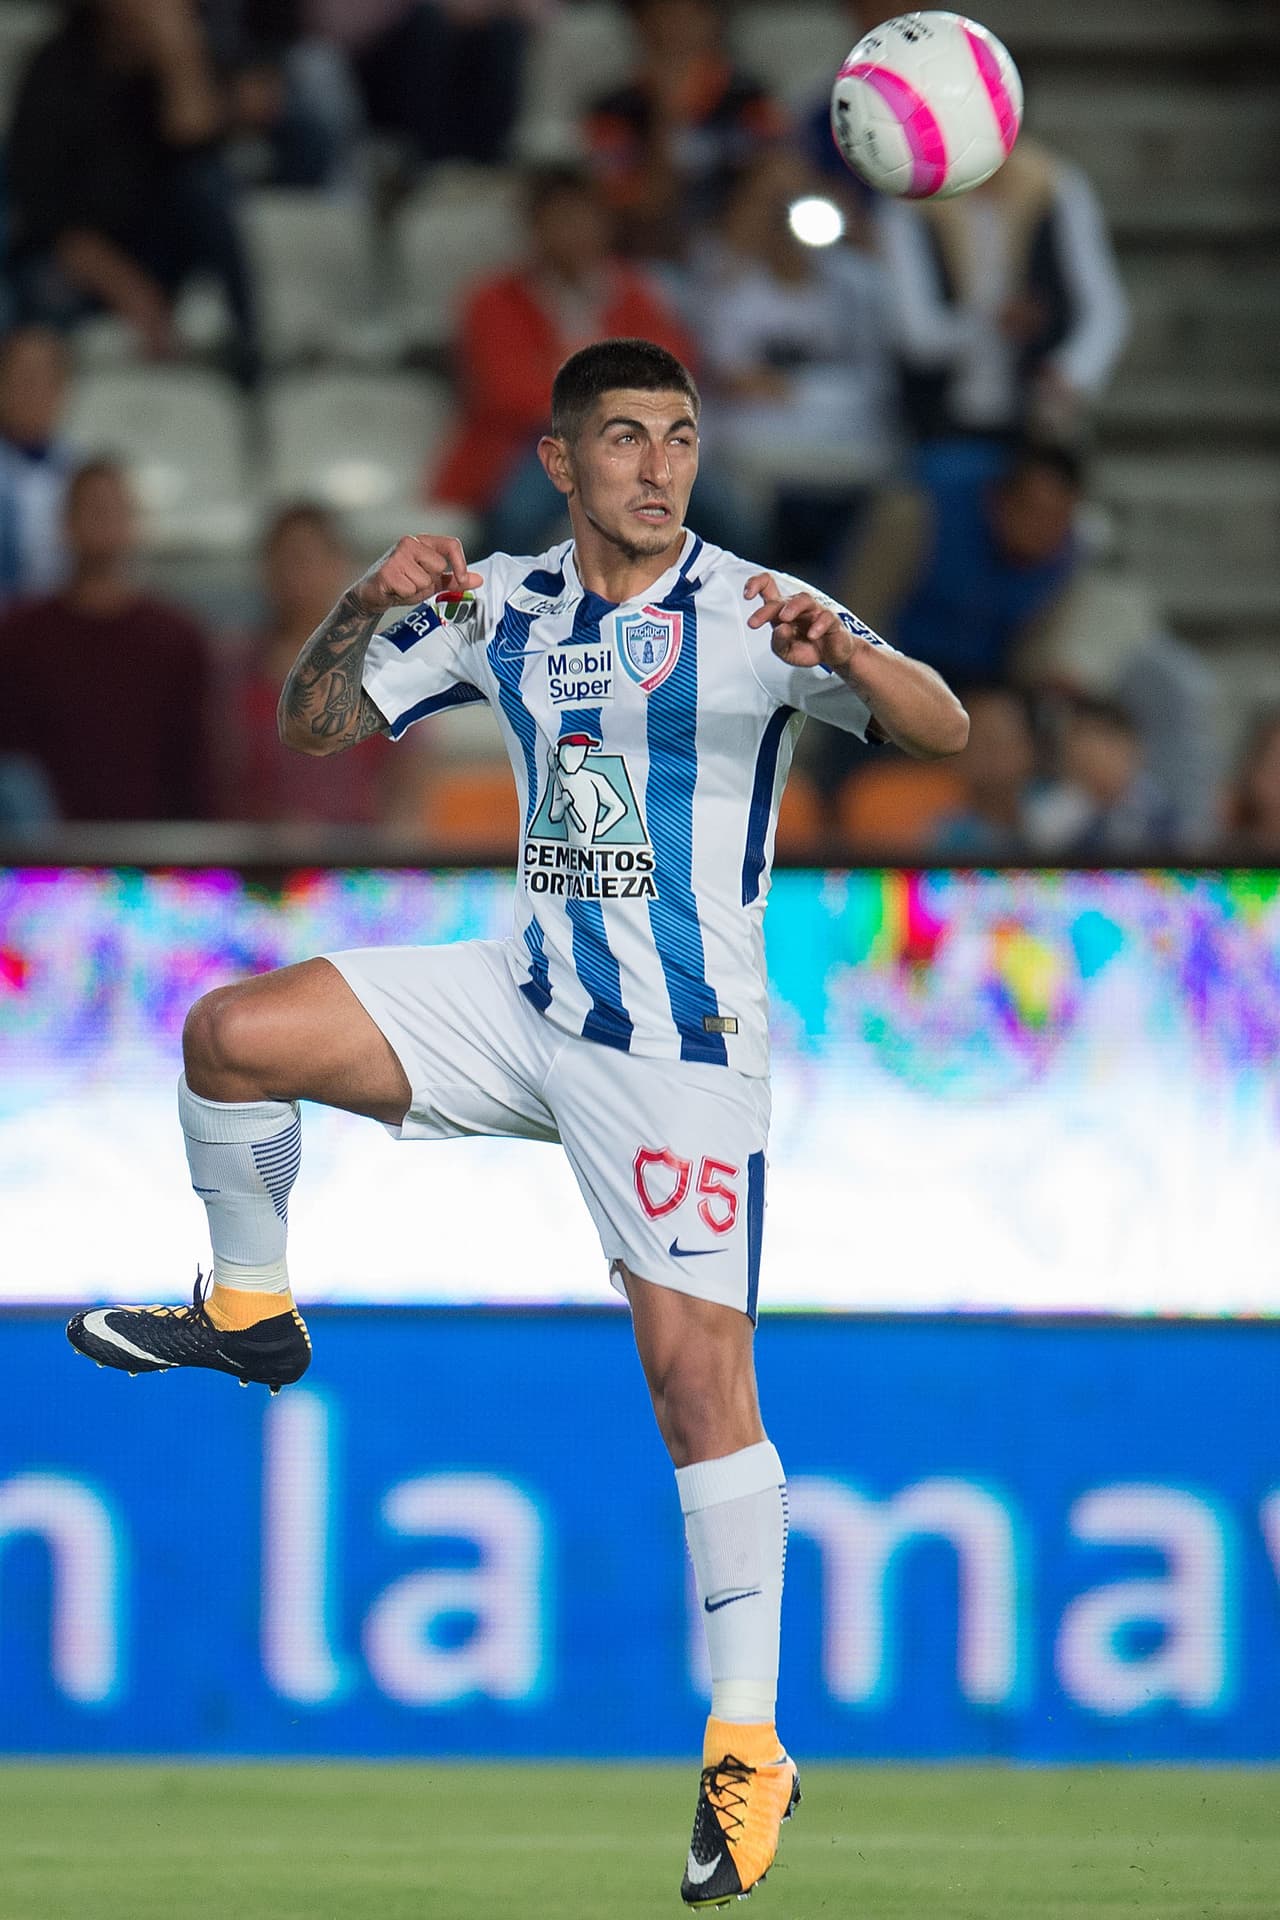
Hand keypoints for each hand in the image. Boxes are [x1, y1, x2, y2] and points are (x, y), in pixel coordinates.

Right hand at [352, 535, 482, 615]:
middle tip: (413, 583)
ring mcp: (397, 555)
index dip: (460, 563)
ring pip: (425, 581)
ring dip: (416, 591)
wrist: (372, 595)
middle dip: (430, 582)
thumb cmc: (403, 585)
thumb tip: (479, 580)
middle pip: (439, 567)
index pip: (452, 544)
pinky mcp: (388, 570)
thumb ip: (454, 580)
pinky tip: (394, 590)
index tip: (461, 579)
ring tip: (402, 587)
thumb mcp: (432, 582)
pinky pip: (411, 590)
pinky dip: (404, 595)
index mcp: (422, 541)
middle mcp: (409, 542)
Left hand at [745, 574, 864, 674]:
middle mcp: (797, 607)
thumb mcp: (785, 651)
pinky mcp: (831, 620)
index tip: (747, 595)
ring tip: (784, 618)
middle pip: (781, 599)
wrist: (831, 655)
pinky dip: (818, 625)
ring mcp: (815, 611)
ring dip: (792, 607)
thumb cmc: (806, 647)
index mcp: (781, 610)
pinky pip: (826, 617)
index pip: (768, 586)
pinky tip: (812, 635)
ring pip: (804, 599)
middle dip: (765, 611)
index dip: (755, 584)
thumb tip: (780, 629)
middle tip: (753, 623)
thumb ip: (778, 642)